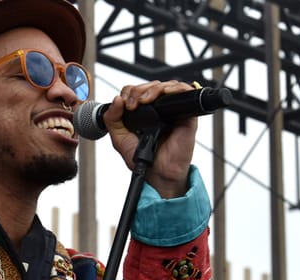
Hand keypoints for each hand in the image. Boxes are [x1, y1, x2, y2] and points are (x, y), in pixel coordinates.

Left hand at [101, 80, 197, 198]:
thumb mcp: (119, 137)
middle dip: (139, 90)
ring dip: (154, 88)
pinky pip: (186, 93)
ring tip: (144, 100)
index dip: (130, 91)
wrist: (157, 173)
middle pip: (152, 85)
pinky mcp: (187, 115)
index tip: (124, 104)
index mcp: (144, 112)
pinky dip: (175, 89)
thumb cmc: (142, 158)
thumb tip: (117, 99)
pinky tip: (164, 95)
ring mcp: (173, 111)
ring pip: (168, 85)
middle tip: (132, 104)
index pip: (138, 90)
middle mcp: (159, 109)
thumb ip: (112, 119)